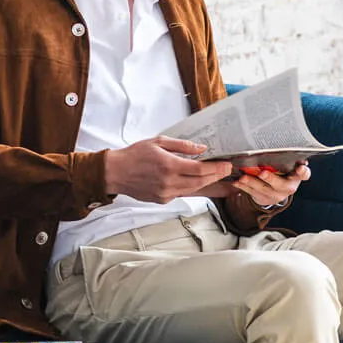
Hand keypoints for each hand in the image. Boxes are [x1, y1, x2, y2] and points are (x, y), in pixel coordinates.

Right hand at [103, 136, 233, 203]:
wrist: (115, 173)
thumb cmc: (135, 155)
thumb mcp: (158, 142)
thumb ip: (182, 146)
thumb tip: (201, 148)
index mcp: (169, 166)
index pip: (200, 169)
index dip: (216, 168)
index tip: (226, 165)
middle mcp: (169, 182)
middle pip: (200, 181)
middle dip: (215, 176)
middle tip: (226, 170)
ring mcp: (166, 193)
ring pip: (193, 190)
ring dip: (205, 182)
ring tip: (214, 175)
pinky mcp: (162, 200)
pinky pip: (182, 193)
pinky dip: (190, 187)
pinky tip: (195, 180)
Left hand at [230, 162, 309, 208]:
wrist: (274, 190)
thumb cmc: (280, 171)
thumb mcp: (284, 165)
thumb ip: (281, 158)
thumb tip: (271, 140)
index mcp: (296, 176)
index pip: (304, 174)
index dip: (303, 171)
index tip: (300, 168)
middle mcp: (289, 187)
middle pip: (281, 185)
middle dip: (271, 178)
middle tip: (262, 173)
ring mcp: (278, 195)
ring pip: (265, 190)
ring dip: (253, 183)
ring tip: (243, 177)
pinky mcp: (266, 199)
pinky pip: (253, 194)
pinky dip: (244, 187)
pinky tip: (237, 182)